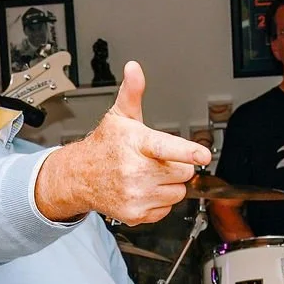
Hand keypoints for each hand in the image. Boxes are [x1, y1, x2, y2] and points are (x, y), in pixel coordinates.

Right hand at [37, 62, 212, 224]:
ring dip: (169, 185)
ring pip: (178, 192)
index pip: (165, 148)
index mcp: (135, 144)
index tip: (203, 155)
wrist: (80, 177)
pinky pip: (167, 210)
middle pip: (183, 172)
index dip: (187, 151)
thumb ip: (133, 92)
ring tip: (149, 174)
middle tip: (157, 160)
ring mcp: (135, 195)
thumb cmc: (105, 146)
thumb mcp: (119, 116)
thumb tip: (134, 69)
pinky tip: (144, 190)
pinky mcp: (136, 214)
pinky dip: (160, 201)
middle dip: (176, 165)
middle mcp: (134, 171)